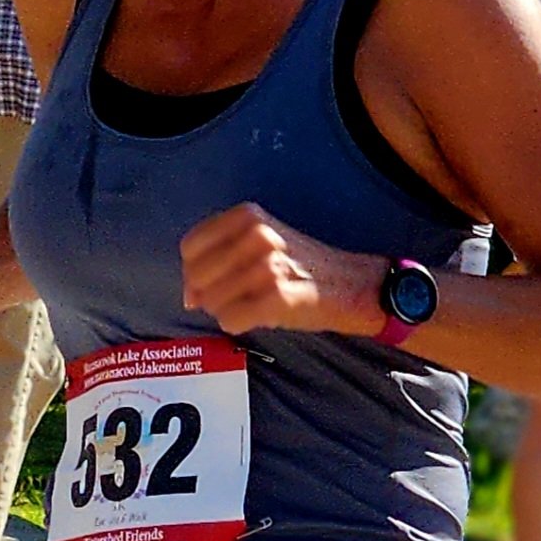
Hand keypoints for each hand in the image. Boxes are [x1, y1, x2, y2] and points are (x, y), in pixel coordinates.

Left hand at [181, 202, 380, 338]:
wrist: (352, 284)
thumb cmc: (303, 266)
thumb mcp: (262, 241)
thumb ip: (221, 256)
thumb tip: (188, 295)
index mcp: (248, 216)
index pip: (190, 247)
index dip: (193, 271)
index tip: (211, 283)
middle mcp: (255, 235)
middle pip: (196, 277)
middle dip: (209, 295)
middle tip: (237, 298)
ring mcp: (266, 266)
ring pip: (211, 302)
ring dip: (227, 311)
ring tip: (254, 304)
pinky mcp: (276, 297)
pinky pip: (230, 320)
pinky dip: (239, 324)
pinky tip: (259, 317)